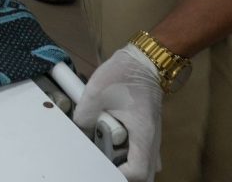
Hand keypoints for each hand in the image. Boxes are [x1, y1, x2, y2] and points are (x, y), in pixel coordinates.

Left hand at [75, 45, 163, 181]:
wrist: (142, 61)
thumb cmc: (124, 74)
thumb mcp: (96, 92)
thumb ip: (85, 115)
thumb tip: (79, 131)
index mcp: (144, 134)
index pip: (139, 172)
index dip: (121, 175)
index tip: (103, 167)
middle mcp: (152, 140)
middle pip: (145, 174)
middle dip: (123, 173)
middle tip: (103, 159)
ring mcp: (152, 137)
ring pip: (144, 165)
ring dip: (125, 163)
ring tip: (105, 147)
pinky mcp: (146, 132)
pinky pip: (140, 153)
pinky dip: (128, 154)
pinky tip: (111, 141)